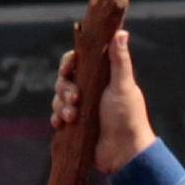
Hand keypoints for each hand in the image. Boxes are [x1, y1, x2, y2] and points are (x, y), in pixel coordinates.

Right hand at [50, 30, 156, 175]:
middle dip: (65, 88)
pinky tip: (62, 124)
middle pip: (64, 80)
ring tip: (72, 117)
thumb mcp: (123, 85)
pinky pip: (57, 117)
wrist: (124, 152)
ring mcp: (81, 108)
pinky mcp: (74, 126)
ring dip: (61, 105)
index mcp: (101, 77)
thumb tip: (121, 32)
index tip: (69, 68)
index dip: (69, 62)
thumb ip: (119, 60)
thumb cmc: (127, 116)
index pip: (78, 61)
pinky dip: (57, 118)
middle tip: (75, 99)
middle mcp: (89, 90)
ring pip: (58, 98)